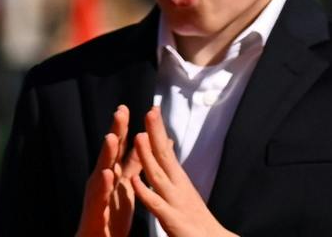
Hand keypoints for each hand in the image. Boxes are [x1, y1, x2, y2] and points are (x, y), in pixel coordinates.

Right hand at [72, 104, 133, 236]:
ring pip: (102, 169)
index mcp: (115, 173)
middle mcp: (104, 178)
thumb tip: (151, 143)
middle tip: (120, 112)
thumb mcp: (128, 185)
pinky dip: (104, 184)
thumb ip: (137, 164)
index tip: (126, 107)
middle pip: (111, 151)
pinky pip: (101, 195)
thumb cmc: (112, 212)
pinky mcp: (97, 208)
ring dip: (107, 153)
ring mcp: (98, 192)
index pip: (120, 147)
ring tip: (112, 137)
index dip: (123, 128)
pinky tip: (107, 174)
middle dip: (115, 131)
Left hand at [125, 104, 235, 236]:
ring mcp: (176, 204)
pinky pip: (156, 205)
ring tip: (139, 136)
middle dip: (156, 134)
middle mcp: (179, 189)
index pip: (166, 152)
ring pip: (159, 177)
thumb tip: (169, 151)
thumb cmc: (195, 221)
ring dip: (148, 156)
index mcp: (179, 182)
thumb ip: (173, 174)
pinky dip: (146, 193)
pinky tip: (136, 182)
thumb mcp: (184, 193)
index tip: (152, 110)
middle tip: (149, 111)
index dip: (158, 131)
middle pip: (164, 157)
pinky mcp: (173, 221)